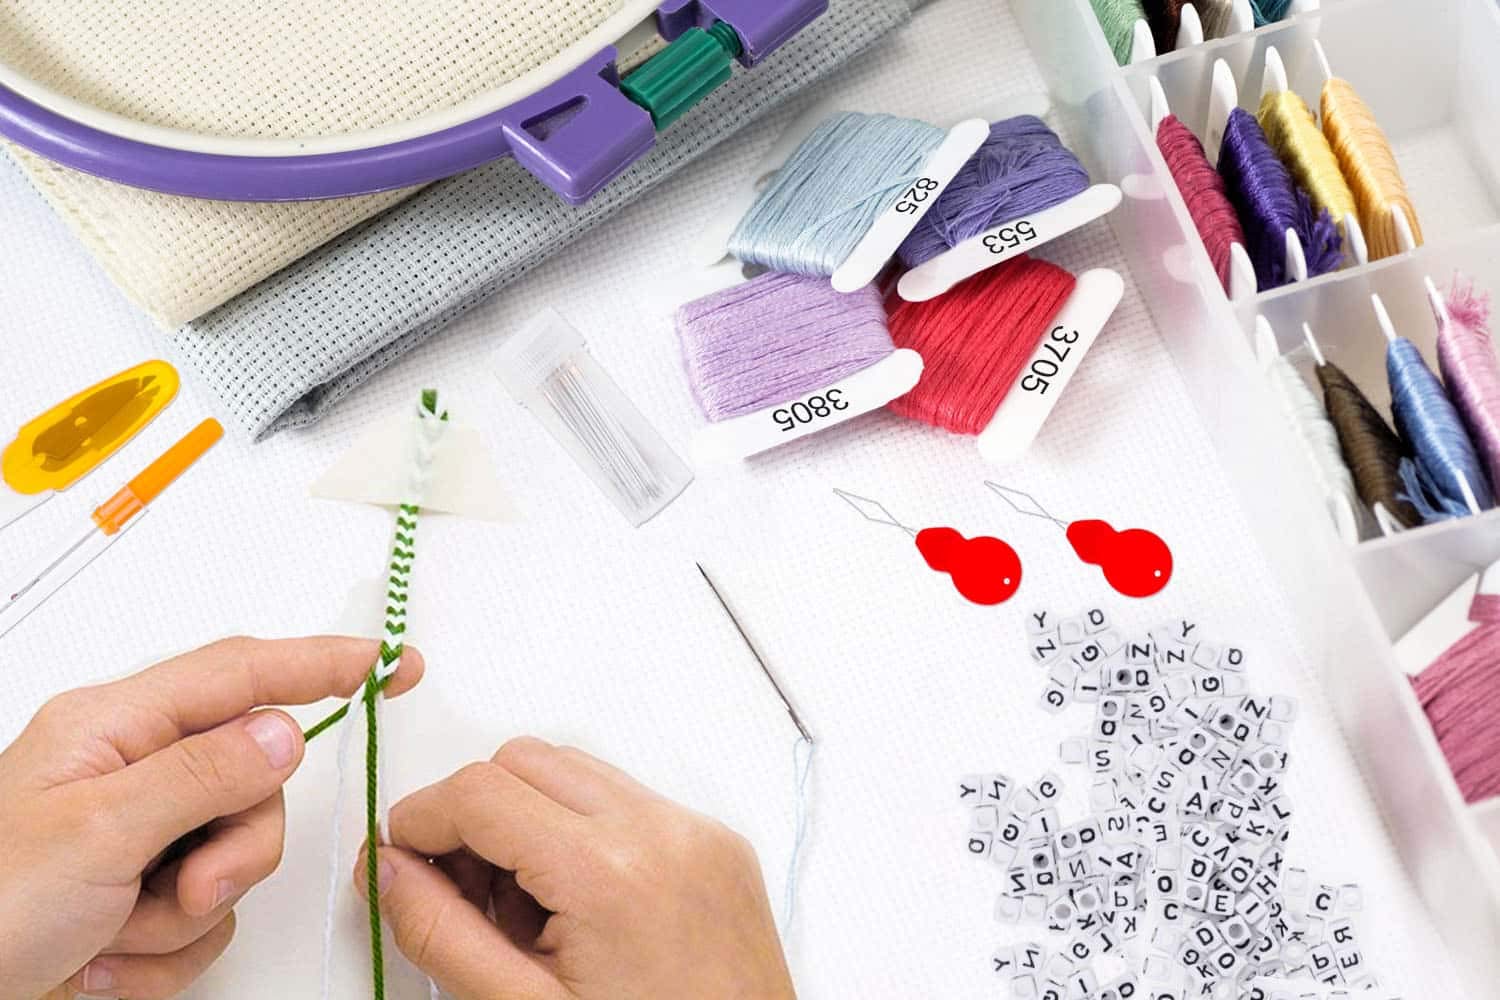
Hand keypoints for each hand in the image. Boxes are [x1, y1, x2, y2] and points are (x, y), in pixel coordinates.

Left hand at [0, 636, 423, 999]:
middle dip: (233, 847)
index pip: (240, 674)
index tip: (390, 663)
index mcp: (112, 728)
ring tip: (118, 932)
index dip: (321, 662)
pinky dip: (165, 952)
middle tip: (183, 886)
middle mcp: (131, 774)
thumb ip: (202, 774)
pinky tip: (102, 961)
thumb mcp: (97, 833)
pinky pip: (206, 916)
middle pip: (253, 780)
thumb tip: (283, 729)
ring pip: (236, 854)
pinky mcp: (139, 896)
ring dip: (188, 910)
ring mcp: (138, 838)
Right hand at [358, 737, 795, 999]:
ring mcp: (698, 832)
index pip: (480, 792)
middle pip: (526, 761)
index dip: (421, 821)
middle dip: (475, 815)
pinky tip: (577, 909)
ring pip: (577, 771)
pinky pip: (629, 801)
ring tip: (524, 913)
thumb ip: (440, 932)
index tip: (397, 861)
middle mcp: (662, 831)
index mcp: (609, 872)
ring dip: (528, 819)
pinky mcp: (719, 845)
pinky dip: (584, 831)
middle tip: (457, 894)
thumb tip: (388, 867)